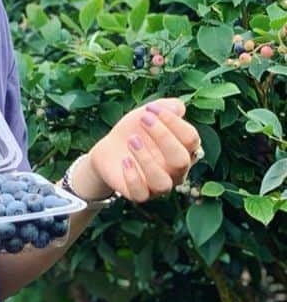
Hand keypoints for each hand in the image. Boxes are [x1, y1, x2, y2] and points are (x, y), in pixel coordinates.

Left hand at [88, 97, 202, 202]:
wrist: (109, 149)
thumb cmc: (135, 131)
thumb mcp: (147, 114)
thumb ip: (166, 108)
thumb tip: (179, 107)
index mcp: (184, 150)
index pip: (191, 138)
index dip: (173, 122)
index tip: (151, 109)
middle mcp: (177, 171)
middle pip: (181, 160)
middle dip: (163, 137)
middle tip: (143, 119)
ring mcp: (159, 185)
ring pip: (163, 182)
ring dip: (147, 160)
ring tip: (131, 140)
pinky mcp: (139, 194)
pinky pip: (141, 194)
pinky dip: (133, 177)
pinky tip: (124, 160)